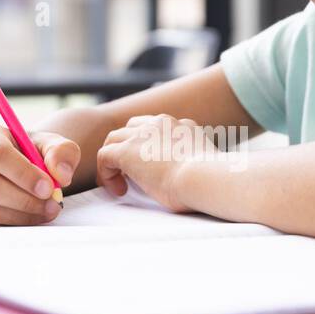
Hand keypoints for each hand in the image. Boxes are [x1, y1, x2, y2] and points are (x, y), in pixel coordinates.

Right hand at [0, 123, 79, 224]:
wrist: (17, 164)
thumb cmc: (31, 151)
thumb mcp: (50, 143)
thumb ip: (61, 152)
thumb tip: (60, 175)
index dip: (24, 174)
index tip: (48, 188)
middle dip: (25, 199)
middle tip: (52, 204)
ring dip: (22, 214)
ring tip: (48, 211)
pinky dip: (13, 221)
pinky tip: (32, 216)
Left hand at [96, 114, 212, 211]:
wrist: (203, 177)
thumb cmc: (210, 180)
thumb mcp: (204, 163)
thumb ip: (194, 160)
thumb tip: (189, 174)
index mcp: (182, 126)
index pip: (158, 127)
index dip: (149, 145)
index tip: (152, 166)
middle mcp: (161, 124)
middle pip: (132, 127)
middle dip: (127, 146)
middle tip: (130, 172)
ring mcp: (141, 135)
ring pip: (114, 139)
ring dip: (114, 160)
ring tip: (120, 183)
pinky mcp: (126, 151)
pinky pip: (104, 156)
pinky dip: (106, 173)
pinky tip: (118, 190)